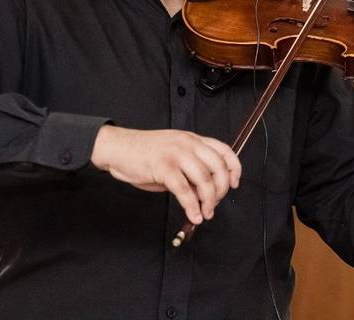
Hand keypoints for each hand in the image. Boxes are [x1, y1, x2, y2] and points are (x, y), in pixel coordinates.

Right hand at [90, 126, 240, 224]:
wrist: (118, 148)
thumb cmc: (143, 153)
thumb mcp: (173, 154)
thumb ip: (190, 168)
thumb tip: (204, 191)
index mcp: (192, 139)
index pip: (224, 150)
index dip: (234, 168)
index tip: (235, 183)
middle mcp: (188, 143)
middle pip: (218, 167)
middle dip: (221, 190)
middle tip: (215, 204)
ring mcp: (176, 154)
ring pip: (204, 180)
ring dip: (208, 201)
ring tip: (205, 213)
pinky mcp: (163, 167)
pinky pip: (185, 190)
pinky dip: (192, 206)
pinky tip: (193, 214)